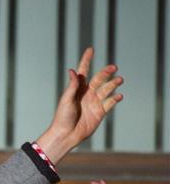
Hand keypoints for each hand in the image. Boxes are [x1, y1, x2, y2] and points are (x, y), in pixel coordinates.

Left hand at [35, 47, 123, 163]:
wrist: (66, 135)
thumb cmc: (62, 117)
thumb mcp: (66, 100)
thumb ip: (72, 86)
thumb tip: (72, 70)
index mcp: (77, 89)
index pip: (83, 71)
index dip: (86, 60)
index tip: (90, 49)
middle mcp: (87, 93)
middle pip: (98, 79)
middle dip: (106, 72)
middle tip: (113, 67)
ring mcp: (94, 102)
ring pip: (106, 89)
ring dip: (113, 84)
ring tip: (120, 80)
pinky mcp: (100, 112)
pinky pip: (110, 103)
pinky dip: (115, 98)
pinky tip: (119, 95)